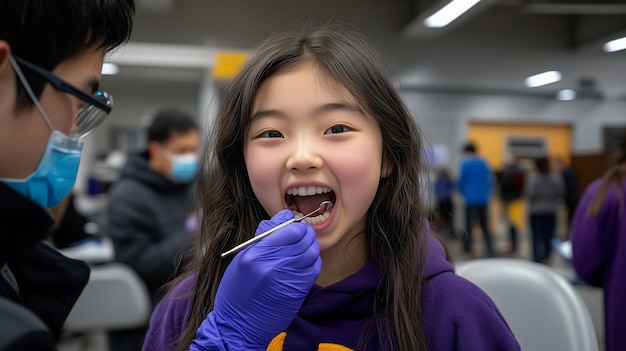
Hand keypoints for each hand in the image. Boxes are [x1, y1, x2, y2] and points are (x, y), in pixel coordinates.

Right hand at [191, 210, 320, 349]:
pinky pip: (314, 269)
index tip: (294, 227)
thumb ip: (265, 234)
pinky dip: (313, 262)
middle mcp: (273, 266)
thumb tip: (285, 216)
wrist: (238, 325)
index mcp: (256, 254)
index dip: (296, 226)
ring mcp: (288, 279)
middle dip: (306, 234)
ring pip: (312, 253)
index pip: (290, 230)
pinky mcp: (298, 292)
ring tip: (302, 249)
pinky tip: (304, 263)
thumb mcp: (242, 257)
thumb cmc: (237, 289)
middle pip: (304, 240)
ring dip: (310, 247)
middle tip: (302, 235)